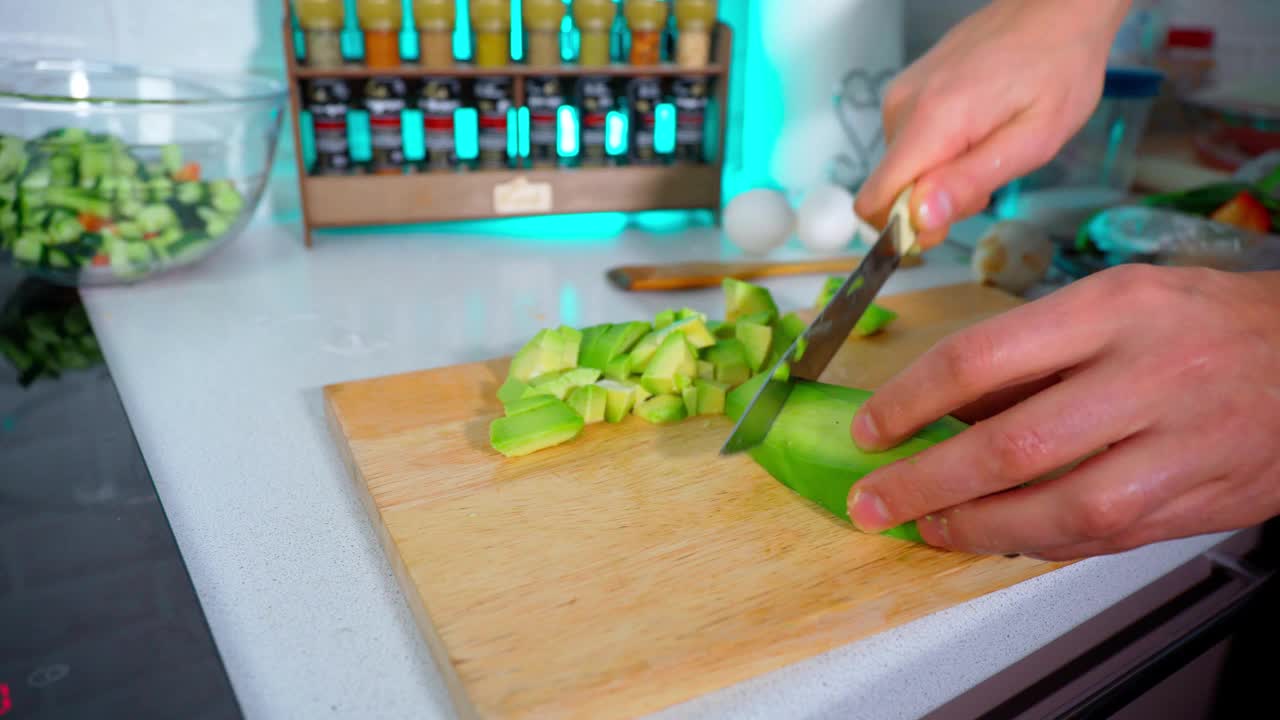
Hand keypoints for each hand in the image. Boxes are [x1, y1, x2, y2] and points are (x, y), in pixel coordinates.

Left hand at [846, 265, 1279, 560]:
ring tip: (925, 527)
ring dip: (974, 528)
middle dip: (924, 483)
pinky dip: (1035, 542)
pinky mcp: (1195, 503)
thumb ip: (1033, 355)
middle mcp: (1146, 377)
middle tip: (872, 500)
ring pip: (1057, 509)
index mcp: (1111, 310)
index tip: (871, 429)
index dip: (909, 402)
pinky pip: (1099, 538)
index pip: (980, 359)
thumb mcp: (1114, 303)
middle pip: (1011, 445)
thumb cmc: (1200, 323)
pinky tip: (994, 535)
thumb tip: (943, 411)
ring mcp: (1177, 448)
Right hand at [854, 0, 1131, 249]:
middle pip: (889, 190)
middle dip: (931, 204)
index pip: (875, 201)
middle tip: (986, 180)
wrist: (1056, 8)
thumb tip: (919, 220)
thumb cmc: (1058, 68)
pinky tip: (975, 133)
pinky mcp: (906, 90)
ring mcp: (900, 95)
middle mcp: (902, 106)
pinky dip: (936, 154)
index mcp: (931, 121)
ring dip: (937, 178)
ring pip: (900, 169)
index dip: (903, 228)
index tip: (945, 225)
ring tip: (987, 150)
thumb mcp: (1033, 140)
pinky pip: (907, 144)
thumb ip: (971, 181)